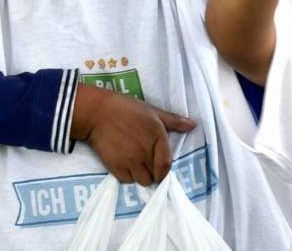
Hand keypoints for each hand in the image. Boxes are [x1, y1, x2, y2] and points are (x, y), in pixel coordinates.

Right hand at [71, 86, 195, 185]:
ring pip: (143, 181)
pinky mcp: (115, 167)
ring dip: (142, 176)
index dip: (164, 171)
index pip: (166, 164)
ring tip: (137, 166)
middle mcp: (146, 152)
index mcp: (157, 137)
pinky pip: (127, 181)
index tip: (161, 169)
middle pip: (155, 176)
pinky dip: (128, 177)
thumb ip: (174, 121)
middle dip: (153, 172)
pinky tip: (125, 166)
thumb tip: (193, 125)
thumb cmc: (127, 109)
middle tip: (147, 165)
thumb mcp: (153, 111)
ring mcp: (130, 161)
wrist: (97, 113)